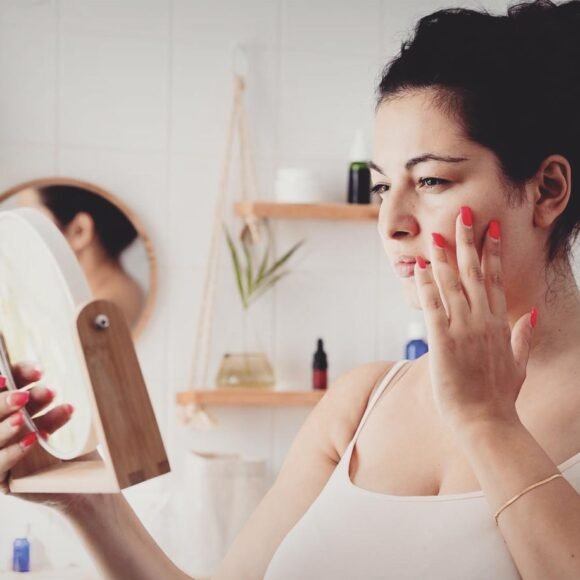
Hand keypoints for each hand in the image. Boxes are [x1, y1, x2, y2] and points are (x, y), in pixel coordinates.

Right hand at [0, 362, 74, 499]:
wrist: (86, 484)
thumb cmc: (76, 448)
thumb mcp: (71, 420)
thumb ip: (62, 401)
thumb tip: (76, 370)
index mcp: (17, 407)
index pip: (8, 383)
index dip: (18, 374)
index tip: (39, 371)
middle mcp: (5, 427)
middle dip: (6, 400)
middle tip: (29, 396)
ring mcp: (0, 453)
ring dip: (6, 426)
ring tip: (24, 418)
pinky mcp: (3, 479)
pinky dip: (12, 453)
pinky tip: (31, 440)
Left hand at [413, 206, 535, 432]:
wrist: (487, 423)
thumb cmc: (499, 397)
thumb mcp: (519, 363)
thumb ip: (524, 336)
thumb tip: (533, 314)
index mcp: (500, 324)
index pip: (495, 279)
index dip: (492, 252)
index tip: (491, 229)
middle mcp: (483, 321)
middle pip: (474, 273)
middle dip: (468, 242)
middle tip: (463, 215)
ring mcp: (463, 330)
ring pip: (452, 285)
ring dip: (445, 257)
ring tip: (439, 233)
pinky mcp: (443, 342)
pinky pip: (433, 307)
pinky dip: (426, 286)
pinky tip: (421, 267)